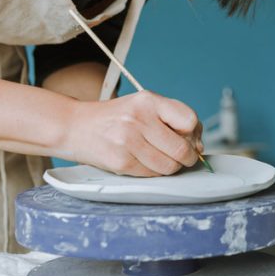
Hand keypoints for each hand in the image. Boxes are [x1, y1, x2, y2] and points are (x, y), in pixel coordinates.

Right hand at [66, 90, 202, 175]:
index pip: (190, 120)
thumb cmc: (115, 118)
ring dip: (170, 168)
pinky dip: (153, 173)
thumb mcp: (143, 106)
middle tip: (182, 158)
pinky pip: (151, 175)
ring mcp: (128, 141)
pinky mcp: (120, 161)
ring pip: (169, 166)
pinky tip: (143, 162)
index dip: (194, 134)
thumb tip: (199, 147)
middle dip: (187, 158)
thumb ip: (172, 120)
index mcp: (148, 100)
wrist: (76, 126)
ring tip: (159, 159)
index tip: (190, 140)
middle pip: (182, 149)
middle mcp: (138, 118)